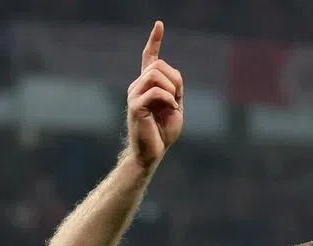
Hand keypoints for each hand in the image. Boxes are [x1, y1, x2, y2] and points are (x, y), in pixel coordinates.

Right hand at [126, 20, 183, 167]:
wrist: (152, 152)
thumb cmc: (163, 132)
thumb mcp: (175, 105)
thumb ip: (175, 88)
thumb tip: (172, 76)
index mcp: (147, 85)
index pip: (149, 58)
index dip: (154, 40)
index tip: (159, 24)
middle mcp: (137, 86)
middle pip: (158, 65)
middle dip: (174, 79)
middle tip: (177, 98)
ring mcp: (134, 95)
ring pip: (156, 75)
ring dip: (171, 88)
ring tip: (173, 104)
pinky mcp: (135, 106)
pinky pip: (156, 91)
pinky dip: (169, 99)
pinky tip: (171, 109)